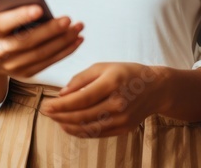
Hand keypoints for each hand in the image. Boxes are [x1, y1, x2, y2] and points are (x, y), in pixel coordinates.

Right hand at [0, 5, 83, 79]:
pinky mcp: (24, 73)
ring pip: (41, 54)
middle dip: (50, 30)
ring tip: (77, 28)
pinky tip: (76, 40)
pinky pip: (48, 62)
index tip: (39, 8)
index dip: (22, 16)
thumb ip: (11, 8)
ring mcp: (11, 65)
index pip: (4, 23)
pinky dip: (64, 51)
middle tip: (67, 19)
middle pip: (27, 42)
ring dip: (63, 41)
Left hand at [39, 62, 164, 138]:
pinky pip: (96, 133)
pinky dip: (79, 131)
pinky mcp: (123, 129)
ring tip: (54, 118)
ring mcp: (122, 119)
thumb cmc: (126, 73)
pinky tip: (68, 125)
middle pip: (82, 115)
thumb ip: (81, 78)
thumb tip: (62, 93)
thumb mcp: (103, 66)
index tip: (46, 104)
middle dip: (59, 115)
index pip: (81, 98)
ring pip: (87, 127)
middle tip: (45, 111)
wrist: (156, 88)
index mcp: (112, 83)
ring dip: (67, 125)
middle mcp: (118, 103)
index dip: (60, 104)